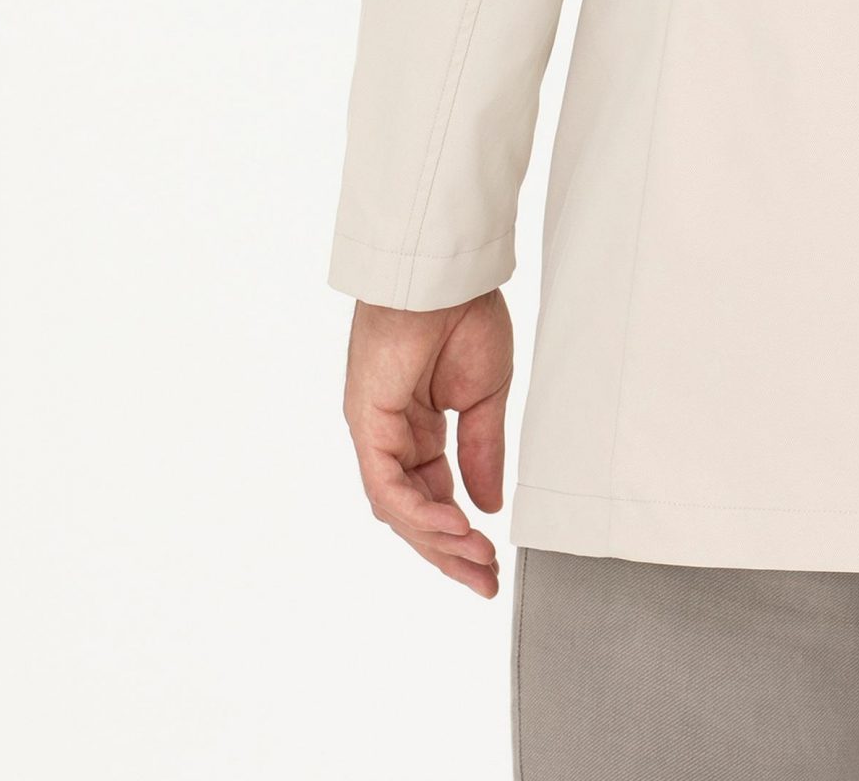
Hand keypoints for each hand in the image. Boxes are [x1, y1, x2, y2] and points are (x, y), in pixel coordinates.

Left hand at [343, 291, 512, 596]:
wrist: (447, 277)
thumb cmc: (464, 316)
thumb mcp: (485, 396)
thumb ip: (482, 452)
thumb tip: (488, 505)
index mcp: (418, 428)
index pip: (435, 497)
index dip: (461, 534)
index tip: (491, 564)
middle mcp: (392, 437)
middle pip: (415, 514)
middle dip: (450, 553)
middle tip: (484, 581)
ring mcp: (376, 434)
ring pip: (400, 509)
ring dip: (438, 540)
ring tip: (477, 559)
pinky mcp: (367, 426)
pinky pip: (388, 486)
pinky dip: (420, 512)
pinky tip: (455, 526)